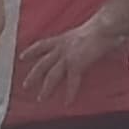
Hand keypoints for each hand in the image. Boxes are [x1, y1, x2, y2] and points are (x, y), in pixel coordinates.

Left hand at [14, 13, 128, 106]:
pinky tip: (68, 103)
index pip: (42, 44)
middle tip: (25, 86)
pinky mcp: (76, 64)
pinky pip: (71, 82)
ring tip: (41, 99)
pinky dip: (70, 93)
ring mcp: (67, 56)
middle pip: (42, 63)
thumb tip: (92, 45)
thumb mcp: (88, 32)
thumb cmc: (103, 26)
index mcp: (64, 38)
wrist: (106, 25)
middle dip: (33, 75)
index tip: (22, 57)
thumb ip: (86, 40)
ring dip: (46, 88)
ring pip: (51, 75)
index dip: (31, 51)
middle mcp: (62, 47)